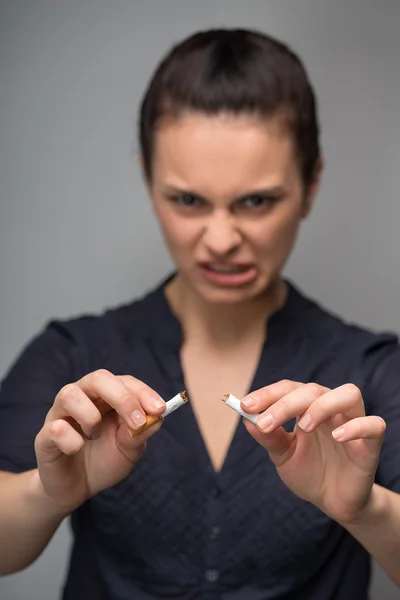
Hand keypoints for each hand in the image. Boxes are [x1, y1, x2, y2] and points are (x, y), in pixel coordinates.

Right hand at [34, 370, 165, 512]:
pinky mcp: (45, 436)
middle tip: (138, 422)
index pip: (125, 381)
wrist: (77, 489)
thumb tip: (156, 419)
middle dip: (122, 398)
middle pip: (98, 378)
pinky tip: (77, 448)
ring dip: (91, 417)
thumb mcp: (129, 450)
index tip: (160, 409)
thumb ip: (140, 434)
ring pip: (70, 394)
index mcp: (105, 396)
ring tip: (95, 436)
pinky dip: (71, 440)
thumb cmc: (104, 460)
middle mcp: (82, 397)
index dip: (143, 392)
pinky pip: (55, 428)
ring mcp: (60, 414)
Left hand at [241, 380, 385, 523]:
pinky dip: (356, 427)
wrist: (333, 502)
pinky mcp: (370, 444)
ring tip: (304, 427)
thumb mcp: (283, 456)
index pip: (289, 388)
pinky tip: (336, 437)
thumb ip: (268, 437)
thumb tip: (247, 419)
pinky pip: (374, 425)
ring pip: (348, 394)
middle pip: (313, 390)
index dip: (267, 394)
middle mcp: (330, 409)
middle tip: (266, 422)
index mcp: (307, 407)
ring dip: (323, 405)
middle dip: (286, 403)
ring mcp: (352, 422)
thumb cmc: (309, 472)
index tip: (245, 406)